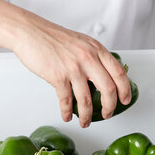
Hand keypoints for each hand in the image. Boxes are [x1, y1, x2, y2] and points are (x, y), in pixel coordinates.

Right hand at [0, 0, 131, 126]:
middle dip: (110, 106)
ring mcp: (73, 68)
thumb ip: (93, 56)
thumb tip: (102, 76)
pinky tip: (67, 116)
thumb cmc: (52, 37)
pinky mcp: (58, 77)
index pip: (119, 72)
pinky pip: (66, 101)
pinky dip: (67, 112)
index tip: (125, 99)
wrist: (29, 32)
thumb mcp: (80, 42)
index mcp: (96, 49)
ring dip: (88, 115)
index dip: (125, 89)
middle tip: (107, 114)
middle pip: (108, 89)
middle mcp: (88, 58)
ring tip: (86, 122)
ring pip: (87, 100)